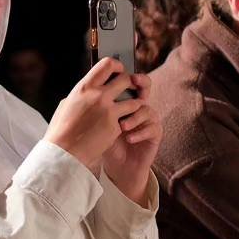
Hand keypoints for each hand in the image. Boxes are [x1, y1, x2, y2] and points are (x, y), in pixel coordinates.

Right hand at [46, 57, 143, 173]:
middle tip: (129, 90)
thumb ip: (81, 95)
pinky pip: (128, 120)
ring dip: (133, 105)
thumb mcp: (67, 105)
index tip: (120, 71)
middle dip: (130, 84)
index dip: (118, 66)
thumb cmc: (61, 130)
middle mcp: (97, 96)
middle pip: (126, 79)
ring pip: (134, 101)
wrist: (63, 153)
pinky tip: (120, 127)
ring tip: (128, 110)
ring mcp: (108, 111)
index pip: (107, 64)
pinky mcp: (114, 127)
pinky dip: (127, 123)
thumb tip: (89, 90)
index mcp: (83, 88)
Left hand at [101, 73, 161, 204]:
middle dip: (140, 85)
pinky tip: (128, 137)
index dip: (127, 73)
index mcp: (124, 99)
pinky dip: (139, 132)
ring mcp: (148, 119)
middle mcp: (138, 106)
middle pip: (145, 86)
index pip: (129, 79)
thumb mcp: (96, 122)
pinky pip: (153, 128)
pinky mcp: (155, 134)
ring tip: (122, 127)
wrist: (116, 166)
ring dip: (133, 117)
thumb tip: (84, 89)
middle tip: (133, 88)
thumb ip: (94, 106)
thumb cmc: (104, 142)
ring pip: (147, 109)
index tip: (121, 71)